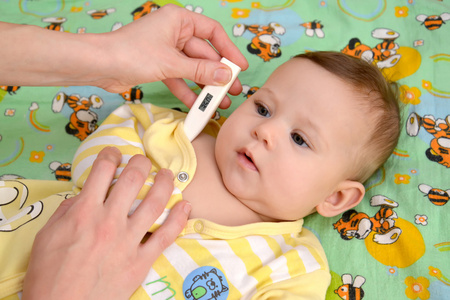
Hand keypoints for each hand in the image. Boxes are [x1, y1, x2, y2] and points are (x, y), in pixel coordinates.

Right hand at [22, 147, 189, 299]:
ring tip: (168, 174)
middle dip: (141, 163)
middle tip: (143, 161)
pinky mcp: (141, 261)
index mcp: (84, 212)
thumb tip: (84, 195)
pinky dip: (179, 219)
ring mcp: (128, 241)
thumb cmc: (50, 274)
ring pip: (155, 203)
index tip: (114, 154)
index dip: (110, 156)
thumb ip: (67, 210)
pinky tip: (185, 206)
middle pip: (133, 180)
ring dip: (164, 184)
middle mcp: (109, 222)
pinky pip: (166, 236)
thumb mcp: (47, 235)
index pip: (102, 171)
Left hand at [100, 4, 247, 107]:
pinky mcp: (158, 66)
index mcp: (179, 20)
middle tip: (233, 90)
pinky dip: (187, 91)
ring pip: (192, 69)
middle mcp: (174, 33)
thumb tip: (225, 75)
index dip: (228, 50)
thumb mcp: (171, 63)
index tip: (239, 66)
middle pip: (204, 54)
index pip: (212, 32)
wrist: (98, 66)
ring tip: (219, 102)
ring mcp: (166, 51)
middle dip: (217, 74)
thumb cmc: (131, 53)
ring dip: (205, 86)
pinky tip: (197, 106)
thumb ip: (200, 70)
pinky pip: (179, 79)